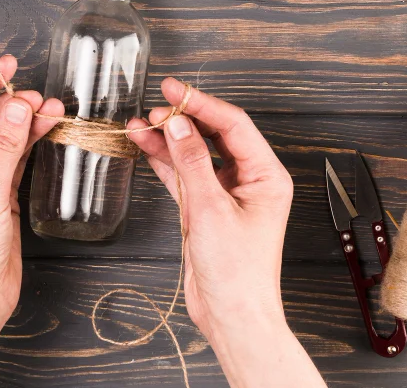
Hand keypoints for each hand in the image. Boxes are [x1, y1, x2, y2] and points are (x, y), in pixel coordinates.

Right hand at [128, 78, 324, 387]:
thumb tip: (176, 123)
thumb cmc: (238, 274)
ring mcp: (226, 194)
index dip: (201, 103)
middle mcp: (249, 180)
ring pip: (195, 153)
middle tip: (154, 107)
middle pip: (214, 134)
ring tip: (139, 126)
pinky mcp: (206, 209)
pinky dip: (164, 162)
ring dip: (168, 139)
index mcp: (266, 176)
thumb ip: (192, 162)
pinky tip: (145, 147)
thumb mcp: (210, 210)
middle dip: (182, 119)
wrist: (232, 317)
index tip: (174, 90)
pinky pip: (184, 175)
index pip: (233, 125)